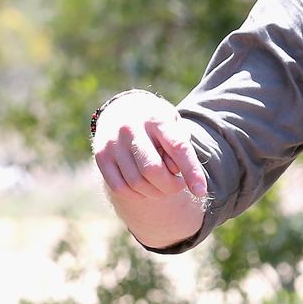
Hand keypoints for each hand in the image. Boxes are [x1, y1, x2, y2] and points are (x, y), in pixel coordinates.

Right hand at [92, 91, 208, 247]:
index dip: (191, 171)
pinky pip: (120, 187)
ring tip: (162, 185)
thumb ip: (180, 148)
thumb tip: (175, 173)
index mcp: (156, 118)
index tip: (201, 191)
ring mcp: (113, 142)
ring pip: (136, 183)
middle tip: (178, 185)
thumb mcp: (174, 126)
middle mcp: (131, 128)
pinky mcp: (101, 156)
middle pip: (153, 170)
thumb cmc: (157, 124)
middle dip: (171, 186)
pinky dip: (136, 195)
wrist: (123, 108)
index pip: (178, 147)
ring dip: (155, 192)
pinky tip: (145, 188)